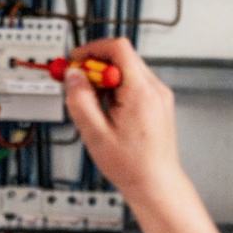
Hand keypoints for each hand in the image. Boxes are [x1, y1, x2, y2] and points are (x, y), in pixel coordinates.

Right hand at [62, 37, 190, 208]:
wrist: (156, 184)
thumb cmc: (132, 166)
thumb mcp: (96, 134)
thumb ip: (81, 101)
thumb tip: (72, 76)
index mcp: (140, 92)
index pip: (118, 48)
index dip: (92, 49)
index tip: (75, 60)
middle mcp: (155, 89)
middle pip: (122, 57)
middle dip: (96, 66)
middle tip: (78, 85)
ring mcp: (160, 96)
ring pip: (128, 70)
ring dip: (106, 80)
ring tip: (95, 106)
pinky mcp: (159, 104)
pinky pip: (135, 84)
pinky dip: (118, 90)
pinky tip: (109, 112)